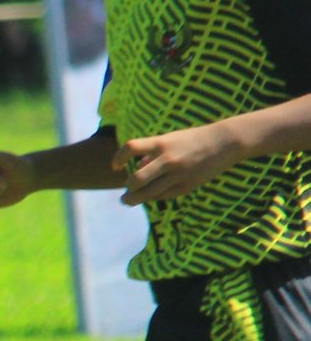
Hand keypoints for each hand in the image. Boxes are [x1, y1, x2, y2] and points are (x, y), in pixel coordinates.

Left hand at [117, 121, 243, 204]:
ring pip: (147, 194)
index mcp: (161, 143)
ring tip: (127, 200)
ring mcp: (178, 175)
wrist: (225, 143)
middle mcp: (168, 159)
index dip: (118, 157)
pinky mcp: (186, 186)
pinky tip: (150, 195)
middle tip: (126, 188)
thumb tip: (136, 170)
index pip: (131, 147)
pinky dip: (152, 197)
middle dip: (127, 186)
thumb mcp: (169, 140)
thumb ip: (151, 154)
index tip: (116, 166)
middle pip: (136, 179)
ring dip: (133, 199)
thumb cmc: (191, 140)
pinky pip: (162, 196)